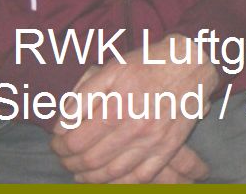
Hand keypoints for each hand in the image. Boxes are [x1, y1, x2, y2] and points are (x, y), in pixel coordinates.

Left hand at [49, 36, 218, 183]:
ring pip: (113, 173)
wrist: (190, 63)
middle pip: (91, 160)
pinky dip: (120, 182)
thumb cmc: (147, 63)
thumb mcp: (111, 69)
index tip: (56, 143)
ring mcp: (153, 142)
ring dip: (90, 176)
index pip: (76, 141)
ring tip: (79, 171)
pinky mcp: (168, 148)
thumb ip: (83, 96)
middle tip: (64, 157)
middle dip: (70, 162)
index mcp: (118, 107)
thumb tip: (62, 125)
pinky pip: (140, 177)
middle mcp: (135, 128)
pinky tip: (108, 178)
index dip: (60, 146)